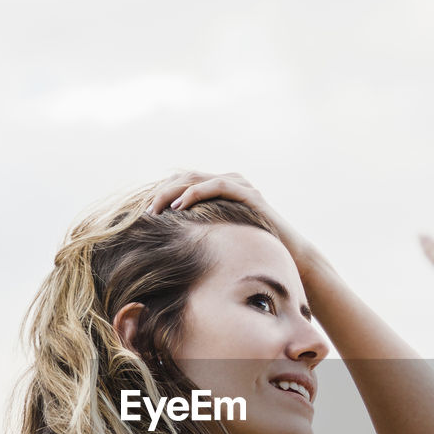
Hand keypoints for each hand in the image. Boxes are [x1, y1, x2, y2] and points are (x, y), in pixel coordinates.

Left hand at [146, 170, 323, 279]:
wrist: (290, 256)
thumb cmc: (254, 251)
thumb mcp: (221, 240)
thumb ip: (202, 234)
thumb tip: (171, 247)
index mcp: (219, 190)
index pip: (183, 183)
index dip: (161, 194)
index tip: (143, 213)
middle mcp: (229, 181)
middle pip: (185, 177)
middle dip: (161, 192)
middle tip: (145, 211)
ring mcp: (240, 185)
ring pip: (196, 178)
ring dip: (172, 191)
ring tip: (156, 209)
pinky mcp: (249, 194)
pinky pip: (217, 186)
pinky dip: (196, 193)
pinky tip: (179, 206)